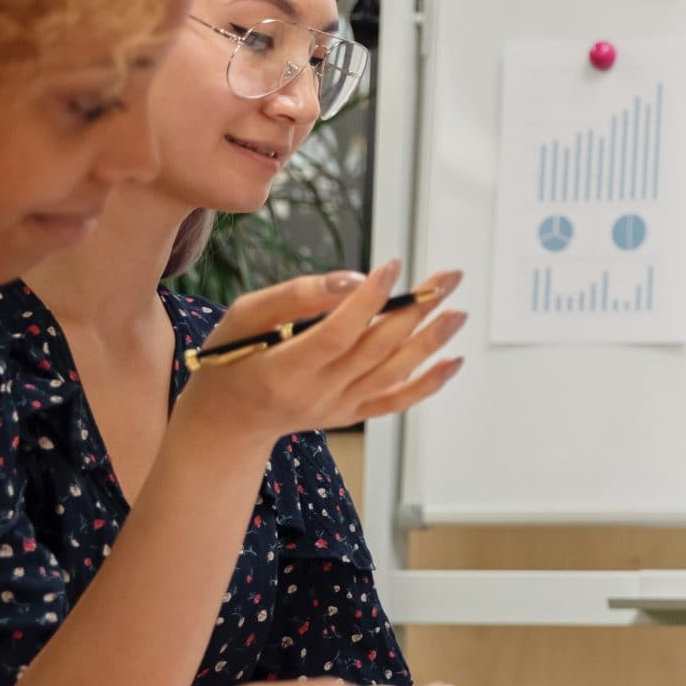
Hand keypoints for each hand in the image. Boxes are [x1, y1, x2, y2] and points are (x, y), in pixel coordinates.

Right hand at [173, 261, 466, 449]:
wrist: (227, 419)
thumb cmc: (230, 356)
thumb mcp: (243, 317)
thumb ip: (294, 297)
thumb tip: (354, 283)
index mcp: (284, 369)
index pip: (336, 334)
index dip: (368, 302)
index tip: (394, 265)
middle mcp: (316, 394)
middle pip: (375, 350)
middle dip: (416, 311)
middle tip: (448, 277)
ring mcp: (337, 408)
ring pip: (393, 374)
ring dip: (430, 342)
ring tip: (458, 311)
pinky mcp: (350, 414)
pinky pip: (395, 402)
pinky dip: (428, 384)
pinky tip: (454, 361)